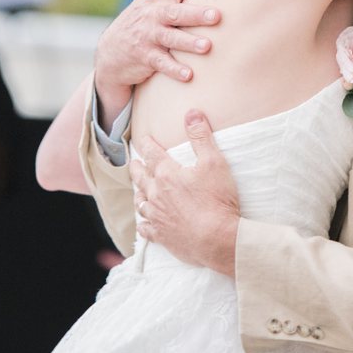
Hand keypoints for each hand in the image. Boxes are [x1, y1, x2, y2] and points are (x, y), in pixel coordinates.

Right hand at [92, 0, 221, 120]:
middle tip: (217, 15)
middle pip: (176, 12)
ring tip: (206, 46)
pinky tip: (189, 75)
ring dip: (188, 42)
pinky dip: (174, 69)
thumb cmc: (144, 18)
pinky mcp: (144, 58)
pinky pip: (161, 64)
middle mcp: (154, 15)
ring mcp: (148, 36)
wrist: (112, 50)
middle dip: (195, 14)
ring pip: (169, 39)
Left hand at [132, 110, 240, 276]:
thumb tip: (192, 113)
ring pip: (140, 202)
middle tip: (134, 163)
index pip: (151, 153)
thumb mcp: (214, 163)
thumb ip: (201, 137)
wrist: (217, 239)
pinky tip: (143, 223)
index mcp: (167, 174)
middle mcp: (156, 194)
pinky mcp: (161, 235)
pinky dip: (143, 223)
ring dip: (139, 194)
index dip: (146, 144)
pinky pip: (145, 228)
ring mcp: (157, 216)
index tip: (142, 138)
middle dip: (136, 168)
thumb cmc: (218, 200)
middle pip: (140, 177)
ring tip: (138, 190)